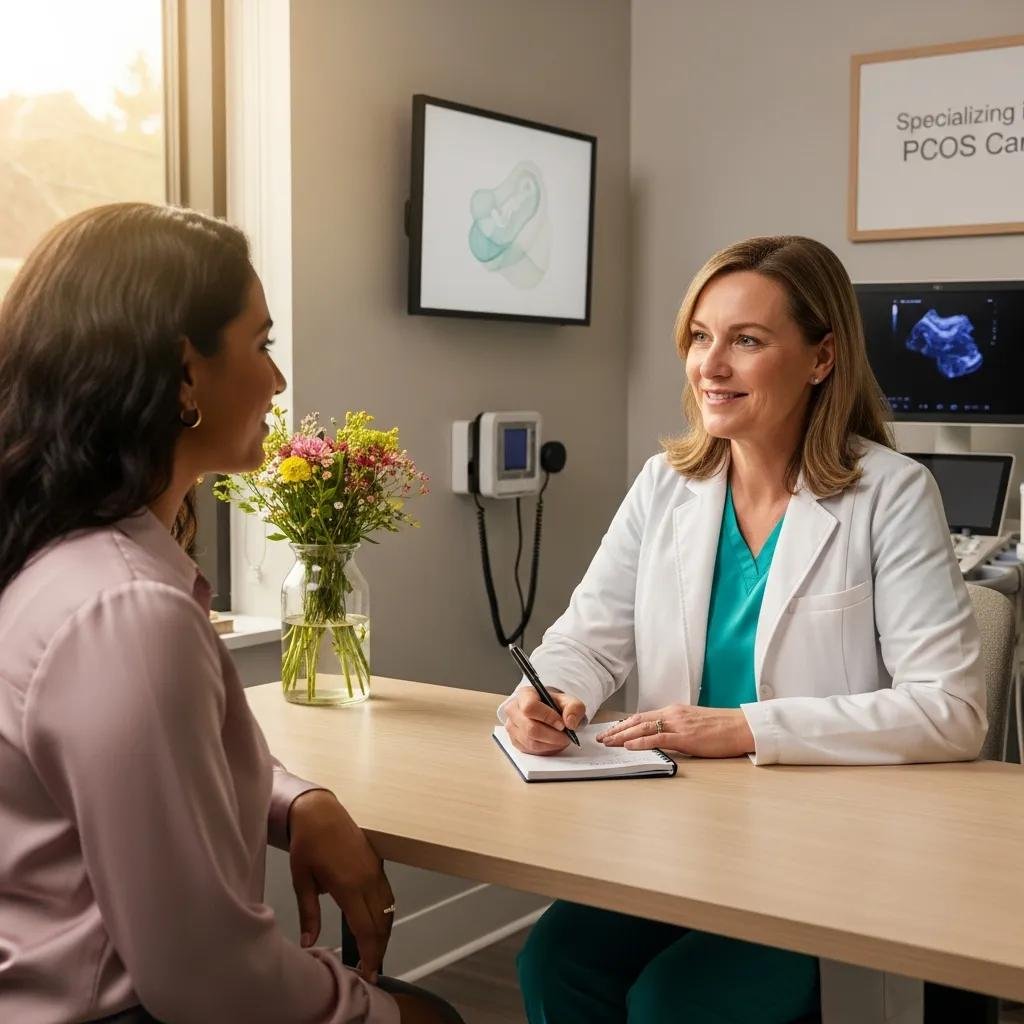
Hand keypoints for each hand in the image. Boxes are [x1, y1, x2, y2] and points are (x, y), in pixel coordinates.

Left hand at [287, 789, 393, 982]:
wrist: (320, 811)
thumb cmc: (307, 845)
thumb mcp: (301, 880)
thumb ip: (309, 913)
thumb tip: (309, 944)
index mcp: (349, 885)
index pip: (366, 928)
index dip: (370, 954)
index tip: (368, 973)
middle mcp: (368, 879)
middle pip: (382, 922)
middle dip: (379, 949)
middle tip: (371, 970)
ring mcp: (376, 870)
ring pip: (388, 909)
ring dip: (385, 933)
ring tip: (374, 952)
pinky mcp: (377, 864)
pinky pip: (388, 895)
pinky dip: (386, 915)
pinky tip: (377, 925)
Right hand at [504, 687, 585, 755]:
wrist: (549, 713)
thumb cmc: (555, 706)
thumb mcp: (569, 702)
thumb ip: (574, 708)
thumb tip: (570, 722)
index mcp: (525, 695)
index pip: (530, 707)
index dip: (547, 717)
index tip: (562, 724)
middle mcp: (514, 710)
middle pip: (530, 728)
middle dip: (552, 736)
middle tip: (566, 736)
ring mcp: (512, 727)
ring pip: (530, 742)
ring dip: (551, 744)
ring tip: (561, 740)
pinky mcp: (515, 741)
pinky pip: (530, 751)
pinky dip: (546, 750)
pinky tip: (553, 743)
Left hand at [596, 705, 754, 758]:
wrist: (741, 727)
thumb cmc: (721, 728)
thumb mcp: (693, 724)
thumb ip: (676, 727)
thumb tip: (661, 736)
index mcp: (674, 711)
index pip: (642, 716)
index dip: (623, 723)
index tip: (609, 730)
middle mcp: (672, 714)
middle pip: (637, 720)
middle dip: (616, 729)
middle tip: (601, 738)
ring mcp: (678, 725)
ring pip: (643, 728)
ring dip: (622, 736)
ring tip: (607, 742)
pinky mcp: (685, 737)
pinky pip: (658, 738)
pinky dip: (640, 742)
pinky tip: (628, 746)